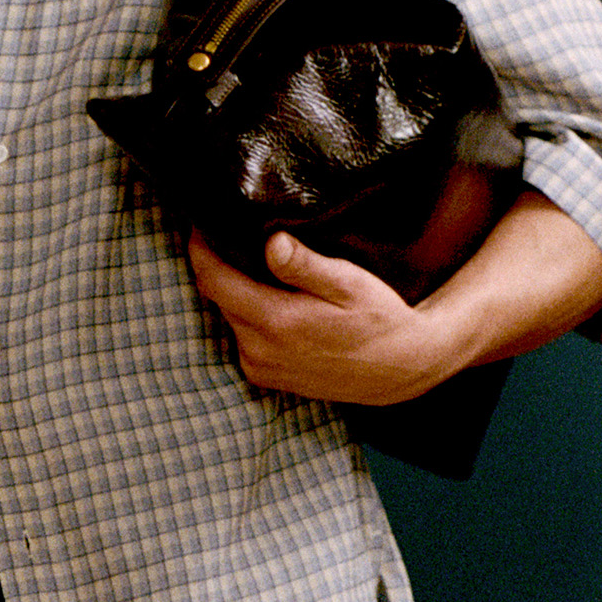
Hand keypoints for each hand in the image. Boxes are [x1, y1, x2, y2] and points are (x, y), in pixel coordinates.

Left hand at [188, 229, 446, 406]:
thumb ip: (305, 266)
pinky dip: (246, 316)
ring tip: (248, 263)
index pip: (213, 280)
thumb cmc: (380, 319)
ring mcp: (260, 366)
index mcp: (275, 321)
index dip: (201, 249)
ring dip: (233, 292)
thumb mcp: (349, 284)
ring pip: (229, 317)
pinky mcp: (266, 377)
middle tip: (226, 235)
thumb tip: (271, 243)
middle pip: (218, 298)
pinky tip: (267, 299)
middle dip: (217, 266)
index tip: (202, 224)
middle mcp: (259, 349)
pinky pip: (241, 338)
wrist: (400, 368)